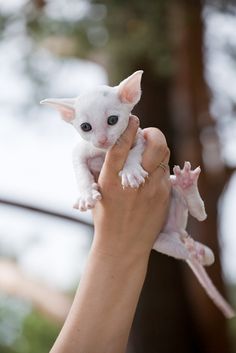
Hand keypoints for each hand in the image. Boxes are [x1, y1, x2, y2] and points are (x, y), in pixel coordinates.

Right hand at [92, 115, 170, 259]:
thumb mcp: (99, 191)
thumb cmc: (106, 217)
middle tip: (147, 137)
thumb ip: (109, 169)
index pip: (121, 145)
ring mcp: (152, 189)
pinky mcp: (164, 196)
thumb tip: (120, 146)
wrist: (122, 246)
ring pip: (164, 155)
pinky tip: (151, 175)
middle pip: (155, 144)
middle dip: (153, 133)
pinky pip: (166, 173)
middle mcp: (133, 181)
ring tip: (149, 155)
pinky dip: (159, 168)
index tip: (133, 119)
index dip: (129, 127)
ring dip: (157, 150)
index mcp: (110, 179)